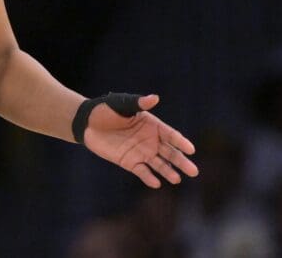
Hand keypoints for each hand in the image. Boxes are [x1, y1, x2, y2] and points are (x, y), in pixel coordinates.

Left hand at [82, 94, 198, 187]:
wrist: (87, 123)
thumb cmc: (106, 110)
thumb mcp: (122, 104)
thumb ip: (138, 104)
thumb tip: (155, 98)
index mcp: (152, 125)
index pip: (171, 135)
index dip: (181, 142)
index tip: (191, 149)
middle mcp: (150, 140)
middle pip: (170, 153)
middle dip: (181, 161)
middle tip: (194, 172)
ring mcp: (141, 152)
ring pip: (159, 164)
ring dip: (168, 172)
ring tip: (177, 179)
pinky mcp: (130, 162)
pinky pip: (142, 171)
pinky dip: (149, 177)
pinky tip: (156, 183)